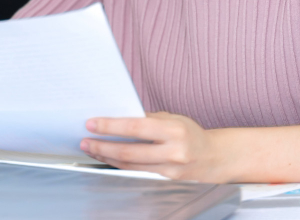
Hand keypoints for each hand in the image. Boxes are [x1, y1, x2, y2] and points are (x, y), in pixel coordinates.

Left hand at [79, 112, 229, 181]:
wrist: (214, 158)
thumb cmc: (190, 133)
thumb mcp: (172, 118)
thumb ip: (147, 119)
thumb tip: (116, 117)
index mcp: (174, 130)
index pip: (135, 128)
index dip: (110, 126)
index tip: (91, 124)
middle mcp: (173, 152)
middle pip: (129, 151)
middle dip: (103, 146)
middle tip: (84, 141)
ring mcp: (170, 170)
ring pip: (131, 165)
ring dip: (107, 157)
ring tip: (91, 150)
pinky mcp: (167, 182)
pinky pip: (138, 173)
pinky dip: (121, 165)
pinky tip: (108, 159)